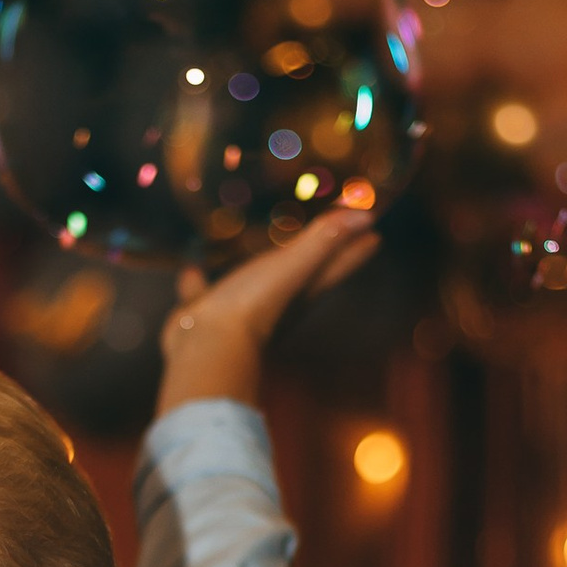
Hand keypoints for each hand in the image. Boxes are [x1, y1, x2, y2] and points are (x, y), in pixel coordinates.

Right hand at [153, 208, 379, 415]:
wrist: (206, 349)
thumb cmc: (253, 306)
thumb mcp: (292, 267)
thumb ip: (324, 241)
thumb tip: (365, 217)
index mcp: (302, 289)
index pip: (338, 264)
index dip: (356, 248)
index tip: (374, 232)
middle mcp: (276, 300)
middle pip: (302, 271)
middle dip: (316, 251)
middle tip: (326, 228)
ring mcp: (241, 307)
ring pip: (253, 280)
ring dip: (256, 264)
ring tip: (255, 242)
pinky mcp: (208, 313)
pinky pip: (206, 292)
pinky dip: (200, 280)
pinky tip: (192, 267)